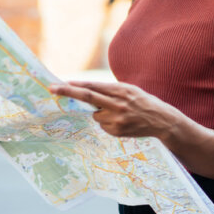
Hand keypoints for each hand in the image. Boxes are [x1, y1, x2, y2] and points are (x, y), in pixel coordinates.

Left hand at [50, 81, 177, 139]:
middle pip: (87, 97)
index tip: (60, 83)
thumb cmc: (142, 102)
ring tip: (118, 113)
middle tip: (52, 89)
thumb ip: (110, 90)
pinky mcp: (117, 131)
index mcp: (121, 90)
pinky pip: (103, 125)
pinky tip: (122, 122)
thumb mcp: (129, 90)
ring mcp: (117, 119)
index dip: (76, 85)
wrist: (162, 120)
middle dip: (68, 92)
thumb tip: (85, 89)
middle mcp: (118, 104)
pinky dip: (107, 123)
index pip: (93, 86)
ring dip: (100, 113)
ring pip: (95, 115)